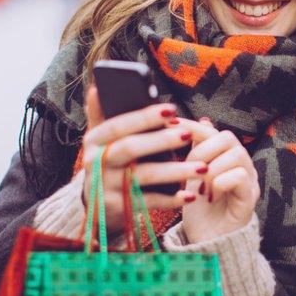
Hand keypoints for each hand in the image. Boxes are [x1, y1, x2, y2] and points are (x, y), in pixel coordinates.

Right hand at [82, 87, 205, 234]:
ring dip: (175, 171)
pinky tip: (189, 195)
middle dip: (161, 140)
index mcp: (93, 140)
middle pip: (130, 149)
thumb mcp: (100, 140)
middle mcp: (95, 163)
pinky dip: (170, 199)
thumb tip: (97, 87)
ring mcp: (105, 188)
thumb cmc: (107, 162)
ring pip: (143, 176)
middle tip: (188, 135)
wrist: (97, 206)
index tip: (172, 110)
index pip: (118, 125)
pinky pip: (147, 202)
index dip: (144, 117)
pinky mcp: (117, 209)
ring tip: (202, 168)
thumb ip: (100, 115)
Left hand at [179, 118, 259, 243]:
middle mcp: (241, 164)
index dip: (192, 126)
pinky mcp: (250, 197)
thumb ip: (191, 152)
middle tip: (189, 169)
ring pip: (236, 154)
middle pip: (227, 137)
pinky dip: (220, 183)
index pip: (212, 130)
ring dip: (211, 169)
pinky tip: (209, 196)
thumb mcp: (189, 177)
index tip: (170, 124)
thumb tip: (186, 122)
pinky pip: (239, 176)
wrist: (207, 244)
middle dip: (203, 150)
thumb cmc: (199, 210)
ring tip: (200, 187)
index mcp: (225, 156)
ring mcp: (248, 179)